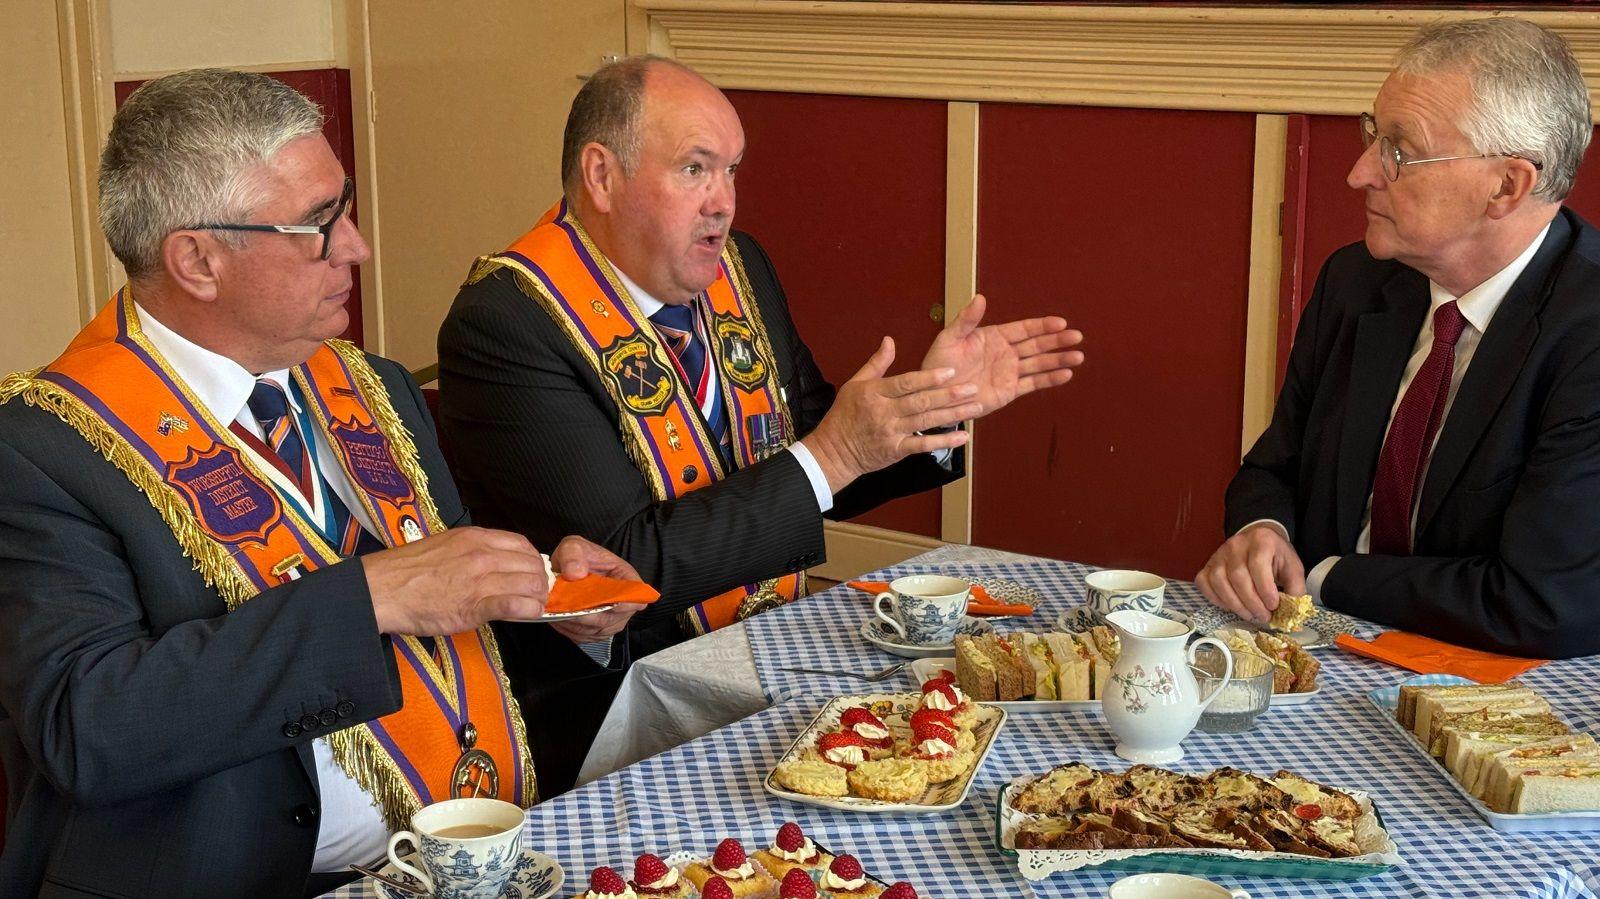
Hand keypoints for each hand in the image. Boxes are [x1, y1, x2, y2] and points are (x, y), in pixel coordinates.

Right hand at [362, 527, 548, 634]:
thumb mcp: (446, 546)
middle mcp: (482, 554)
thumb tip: (495, 561)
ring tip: (533, 606)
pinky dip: (528, 611)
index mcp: (475, 538)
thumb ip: (473, 551)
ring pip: (530, 584)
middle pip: (531, 564)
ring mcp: (481, 579)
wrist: (382, 590)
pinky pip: (516, 605)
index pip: (522, 544)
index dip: (532, 561)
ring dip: (537, 597)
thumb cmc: (407, 571)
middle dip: (539, 580)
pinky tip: (528, 615)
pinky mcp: (476, 605)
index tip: (532, 572)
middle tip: (536, 593)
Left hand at [546, 536, 645, 642]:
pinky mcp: (595, 632)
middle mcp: (624, 605)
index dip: (623, 603)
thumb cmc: (578, 557)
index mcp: (627, 579)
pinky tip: (559, 616)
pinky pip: (583, 636)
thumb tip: (576, 573)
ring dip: (575, 622)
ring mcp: (611, 621)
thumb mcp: (574, 546)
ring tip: (559, 609)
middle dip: (587, 614)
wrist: (570, 570)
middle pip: (611, 618)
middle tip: (567, 606)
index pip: (636, 596)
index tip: (604, 603)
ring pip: (595, 629)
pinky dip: (569, 629)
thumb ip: (573, 555)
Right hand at [800, 337, 982, 490]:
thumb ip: (876, 363)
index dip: (929, 377)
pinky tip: (962, 437)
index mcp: (875, 393)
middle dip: (948, 395)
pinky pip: (922, 445)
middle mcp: (884, 412)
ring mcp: (891, 432)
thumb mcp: (855, 384)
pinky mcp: (896, 450)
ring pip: (926, 421)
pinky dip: (943, 441)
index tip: (950, 372)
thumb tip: (889, 340)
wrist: (834, 451)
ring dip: (953, 415)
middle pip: (921, 402)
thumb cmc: (844, 416)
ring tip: (975, 407)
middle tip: (972, 388)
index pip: (906, 383)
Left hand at [920, 294, 1083, 413]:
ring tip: (1078, 356)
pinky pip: (1032, 383)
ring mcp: (1009, 372)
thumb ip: (966, 320)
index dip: (1042, 326)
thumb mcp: (950, 338)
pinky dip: (1049, 380)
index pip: (1024, 329)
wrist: (934, 394)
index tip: (1060, 322)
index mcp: (994, 337)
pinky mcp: (1009, 391)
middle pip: (1037, 344)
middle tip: (1077, 337)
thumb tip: (981, 298)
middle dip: (1057, 341)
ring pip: (1039, 364)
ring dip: (1058, 360)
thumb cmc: (938, 363)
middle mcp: (1006, 353)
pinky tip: (1066, 375)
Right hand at [1194, 523, 1306, 624]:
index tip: (1274, 606)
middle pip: (1238, 577)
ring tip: (1250, 614)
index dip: (1265, 589)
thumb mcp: (1293, 568)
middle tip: (1264, 616)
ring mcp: (1218, 554)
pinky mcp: (1207, 565)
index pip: (1258, 565)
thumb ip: (1295, 589)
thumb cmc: (1275, 557)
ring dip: (1235, 604)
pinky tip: (1231, 606)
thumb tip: (1291, 613)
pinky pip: (1204, 584)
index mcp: (1261, 540)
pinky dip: (1215, 599)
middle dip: (1252, 602)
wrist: (1258, 542)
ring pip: (1219, 582)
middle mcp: (1236, 544)